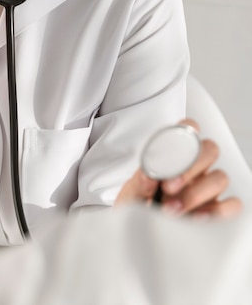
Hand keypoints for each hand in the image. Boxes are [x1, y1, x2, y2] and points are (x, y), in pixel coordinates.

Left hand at [115, 119, 242, 218]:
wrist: (139, 234)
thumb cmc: (139, 207)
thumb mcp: (131, 193)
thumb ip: (140, 182)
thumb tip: (148, 175)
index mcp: (174, 155)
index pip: (188, 130)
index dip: (186, 132)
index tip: (172, 147)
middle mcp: (195, 168)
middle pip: (209, 150)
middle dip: (189, 167)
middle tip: (168, 185)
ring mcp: (207, 188)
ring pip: (220, 178)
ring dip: (196, 193)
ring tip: (172, 208)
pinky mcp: (216, 211)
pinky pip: (231, 206)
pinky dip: (216, 212)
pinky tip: (194, 218)